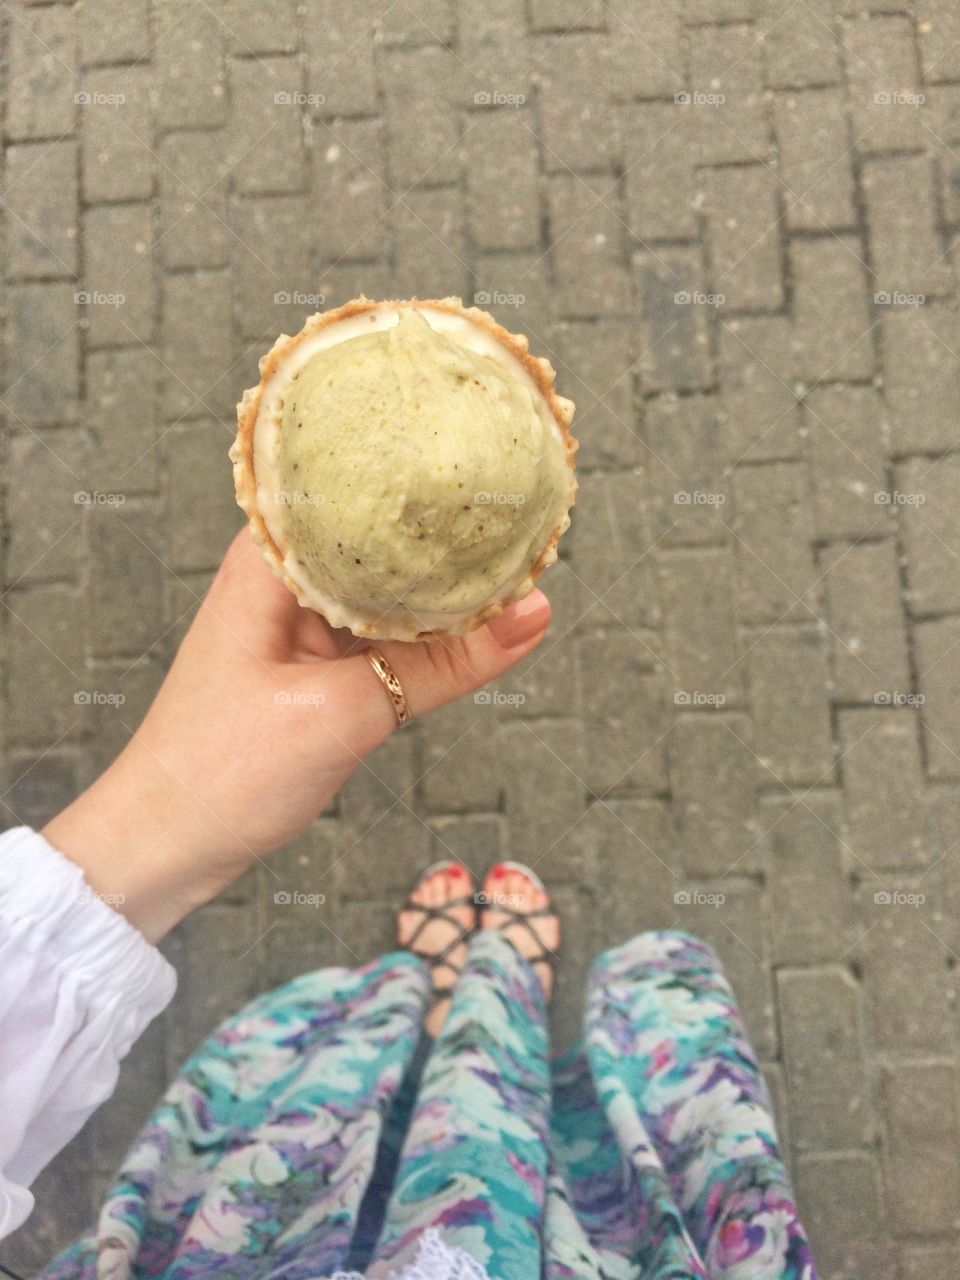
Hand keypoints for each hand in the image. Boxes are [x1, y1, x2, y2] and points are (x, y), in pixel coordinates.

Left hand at [43, 530, 550, 940]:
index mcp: (269, 562)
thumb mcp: (344, 714)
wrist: (167, 847)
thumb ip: (443, 665)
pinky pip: (384, 634)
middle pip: (381, 539)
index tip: (496, 478)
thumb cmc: (221, 772)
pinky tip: (473, 629)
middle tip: (526, 523)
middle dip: (448, 540)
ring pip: (389, 590)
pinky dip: (425, 636)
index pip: (358, 493)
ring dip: (442, 593)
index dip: (426, 486)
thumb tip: (533, 614)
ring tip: (517, 569)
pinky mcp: (315, 663)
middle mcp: (284, 578)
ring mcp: (300, 622)